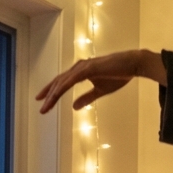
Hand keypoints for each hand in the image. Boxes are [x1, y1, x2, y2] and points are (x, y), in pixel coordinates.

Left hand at [36, 49, 166, 113]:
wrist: (131, 64)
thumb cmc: (118, 76)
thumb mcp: (100, 91)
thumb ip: (87, 98)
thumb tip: (74, 107)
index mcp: (80, 72)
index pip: (62, 83)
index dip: (51, 92)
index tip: (43, 101)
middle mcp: (78, 68)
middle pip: (58, 82)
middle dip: (48, 95)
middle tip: (40, 107)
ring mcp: (82, 67)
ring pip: (62, 82)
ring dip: (52, 94)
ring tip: (45, 106)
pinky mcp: (88, 68)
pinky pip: (71, 80)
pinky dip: (63, 88)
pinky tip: (56, 96)